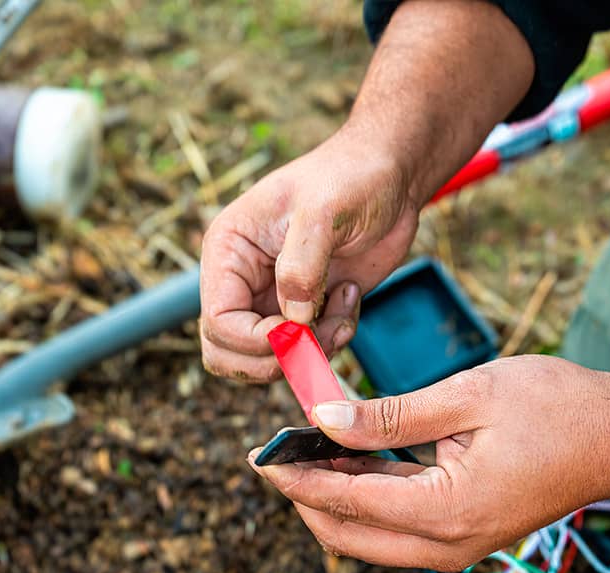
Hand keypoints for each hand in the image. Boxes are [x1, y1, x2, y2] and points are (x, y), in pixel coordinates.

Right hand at [199, 127, 418, 381]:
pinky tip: (351, 295)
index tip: (299, 331)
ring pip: (270, 357)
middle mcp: (244, 279)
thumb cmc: (352, 178)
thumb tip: (294, 319)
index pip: (218, 322)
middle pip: (228, 352)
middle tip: (317, 335)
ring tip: (341, 305)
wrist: (391, 177)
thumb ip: (302, 265)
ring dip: (312, 348)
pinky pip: (309, 348)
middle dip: (276, 357)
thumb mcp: (324, 211)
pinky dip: (334, 337)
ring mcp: (275, 297)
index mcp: (229, 251)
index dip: (254, 341)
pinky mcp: (309, 308)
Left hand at [248, 356, 609, 570]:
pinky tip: (353, 457)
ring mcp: (458, 545)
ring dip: (336, 497)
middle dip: (307, 496)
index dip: (298, 477)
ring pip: (371, 535)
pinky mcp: (465, 533)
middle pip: (349, 534)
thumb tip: (326, 419)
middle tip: (278, 454)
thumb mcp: (467, 397)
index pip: (348, 501)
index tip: (262, 456)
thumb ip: (391, 415)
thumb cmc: (556, 409)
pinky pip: (399, 526)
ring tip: (308, 450)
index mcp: (446, 511)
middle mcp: (448, 544)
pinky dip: (369, 497)